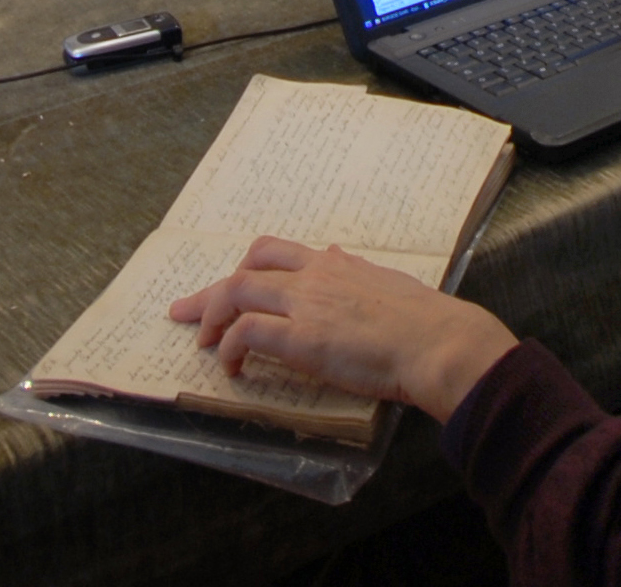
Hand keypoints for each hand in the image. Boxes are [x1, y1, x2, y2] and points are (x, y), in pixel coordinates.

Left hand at [169, 236, 517, 422]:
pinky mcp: (301, 338)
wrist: (436, 341)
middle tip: (184, 311)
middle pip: (246, 269)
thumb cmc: (424, 321)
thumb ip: (354, 272)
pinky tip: (231, 367)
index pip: (275, 252)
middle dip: (210, 292)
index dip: (244, 269)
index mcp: (335, 264)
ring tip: (203, 343)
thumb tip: (333, 256)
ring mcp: (306, 303)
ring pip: (237, 292)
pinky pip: (246, 332)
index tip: (228, 288)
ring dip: (211, 317)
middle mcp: (315, 275)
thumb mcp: (384, 281)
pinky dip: (229, 347)